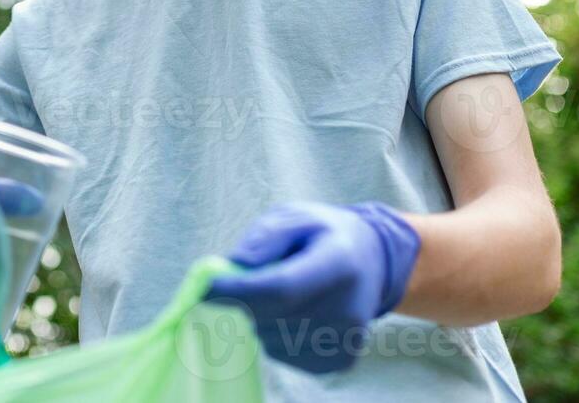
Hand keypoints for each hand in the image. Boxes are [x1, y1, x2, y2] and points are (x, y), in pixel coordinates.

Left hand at [205, 201, 420, 373]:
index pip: (282, 287)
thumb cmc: (323, 235)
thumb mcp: (295, 217)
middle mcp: (348, 308)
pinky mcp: (339, 361)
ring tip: (284, 291)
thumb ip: (265, 237)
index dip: (239, 290)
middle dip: (245, 298)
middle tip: (252, 277)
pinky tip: (294, 311)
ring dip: (260, 316)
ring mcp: (346, 340)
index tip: (206, 288)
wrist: (372, 263)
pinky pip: (281, 353)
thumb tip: (234, 267)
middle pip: (271, 316)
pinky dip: (274, 333)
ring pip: (270, 338)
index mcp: (339, 262)